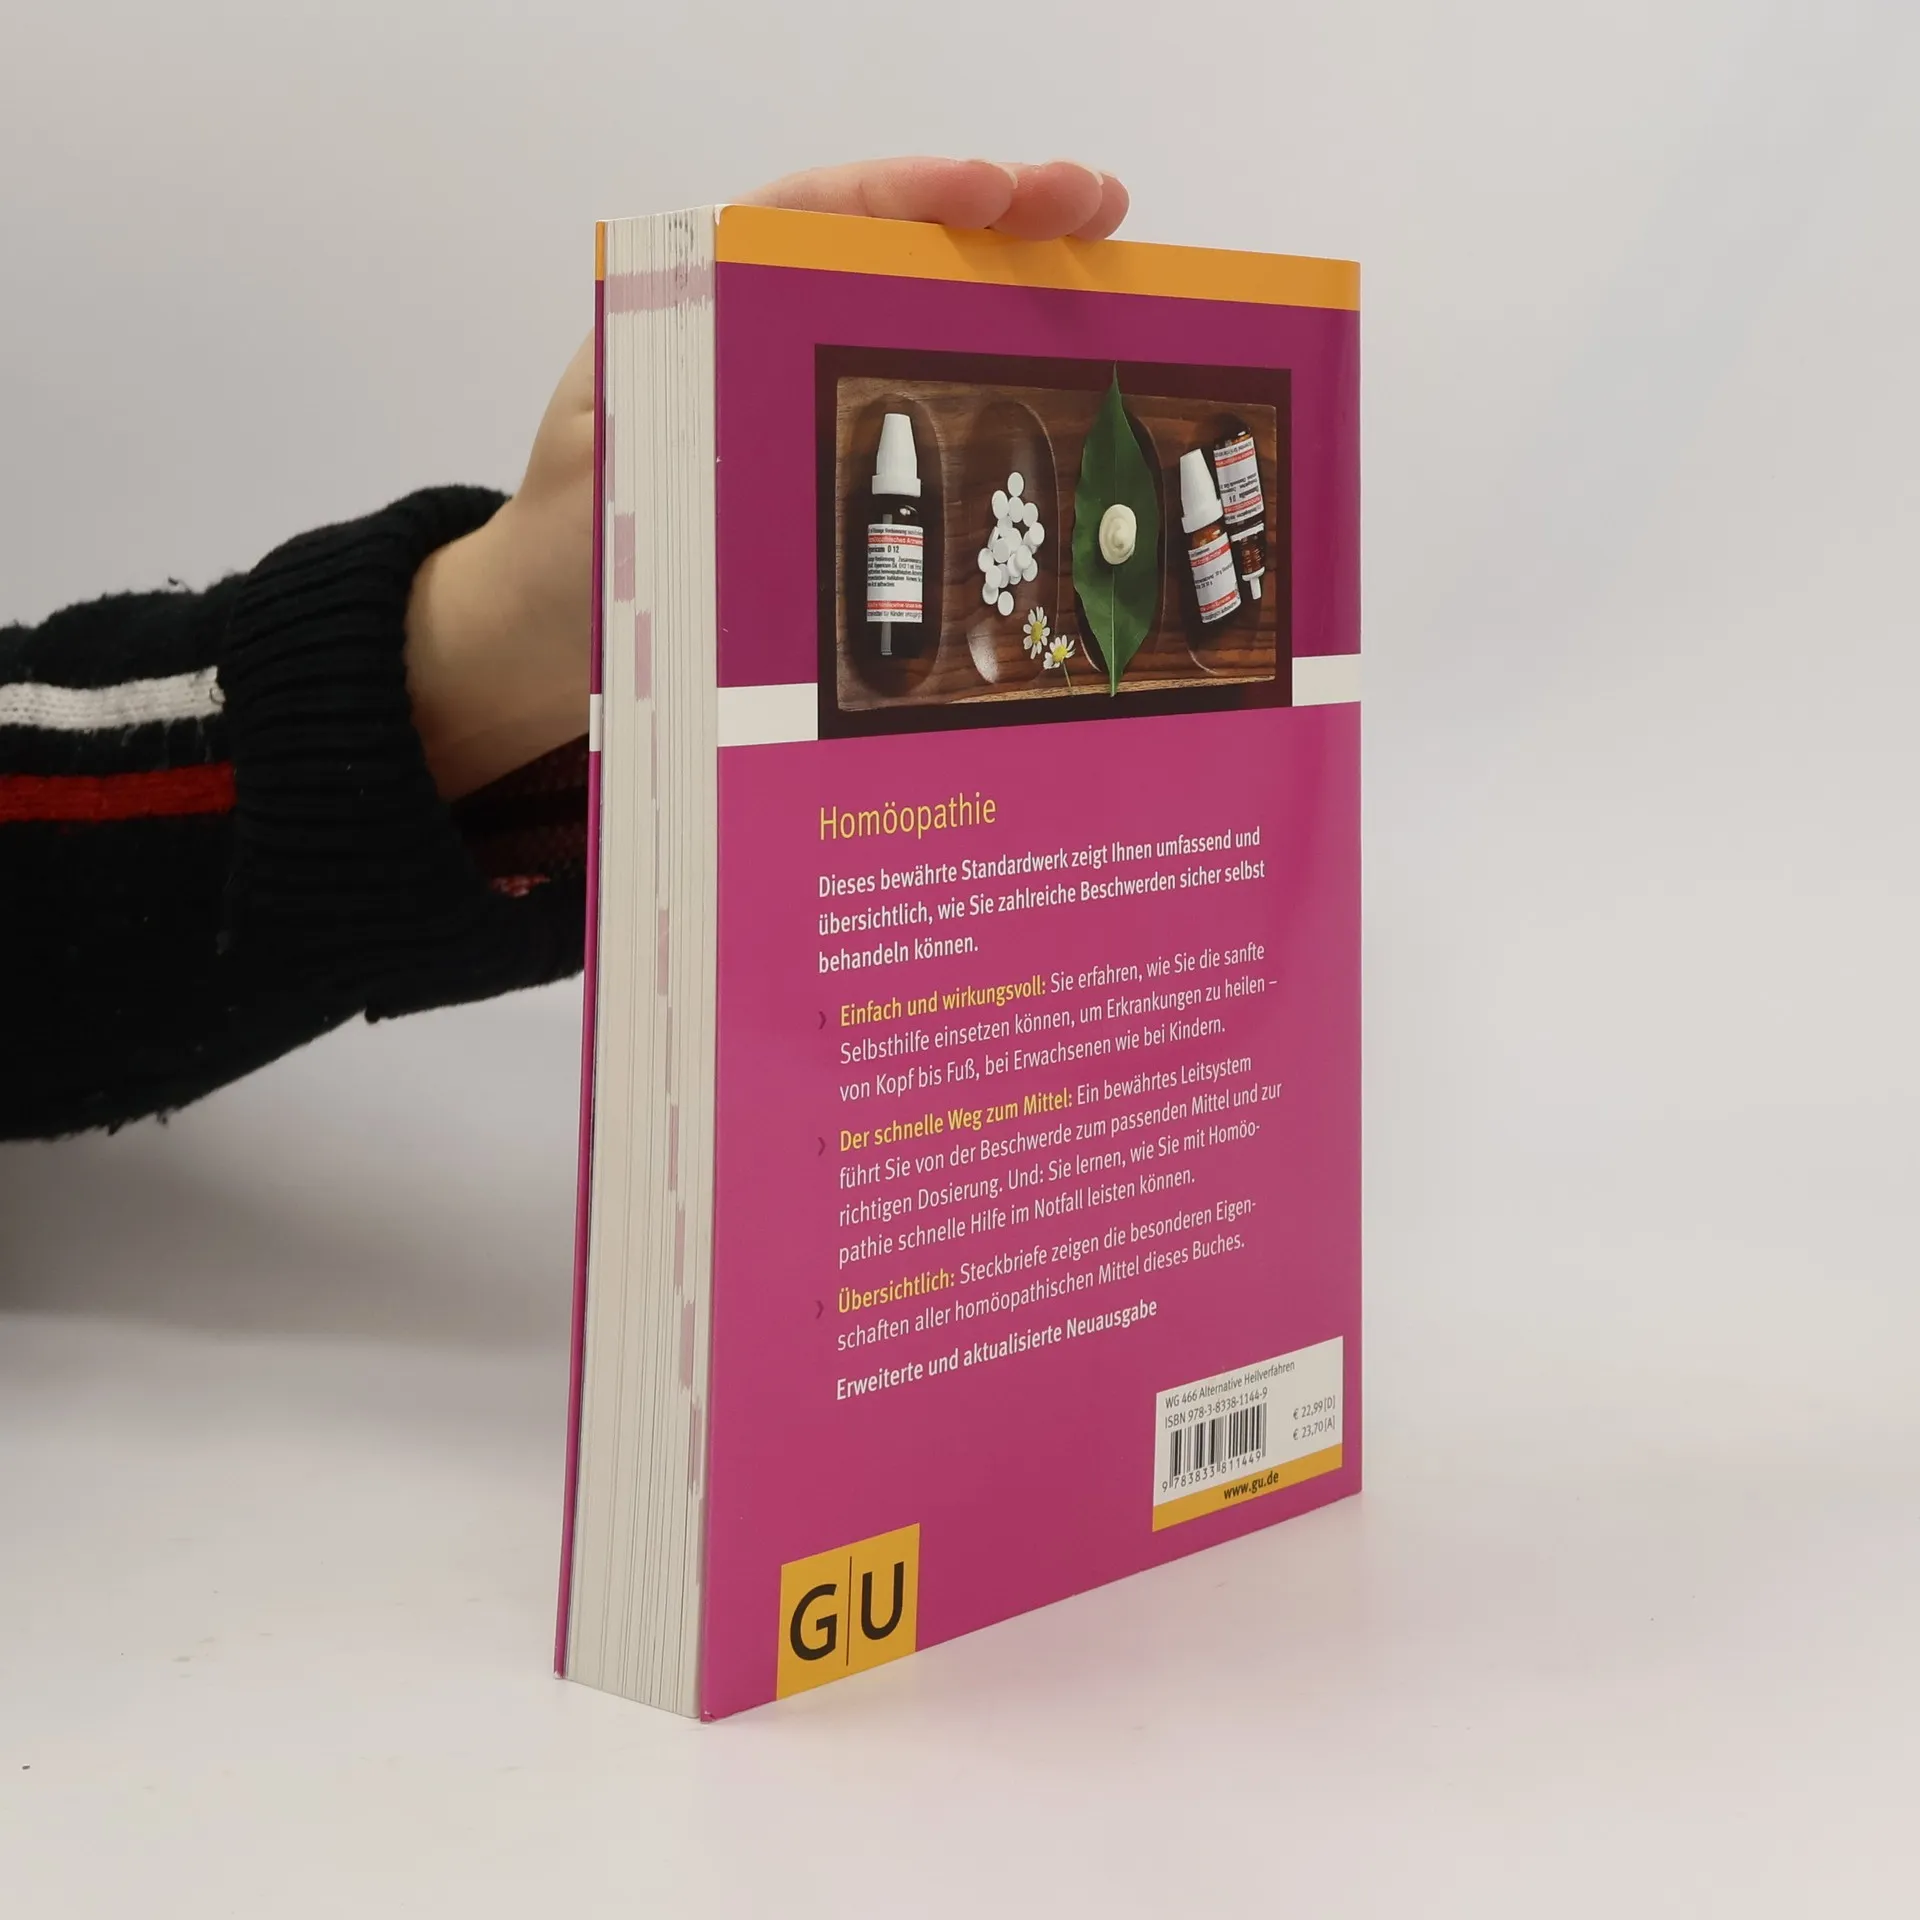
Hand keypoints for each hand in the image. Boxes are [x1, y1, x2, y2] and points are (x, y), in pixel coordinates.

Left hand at [405, 159, 1129, 798]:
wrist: (548, 634)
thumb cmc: (570, 555)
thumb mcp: (615, 481)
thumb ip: (679, 426)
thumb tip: (769, 391)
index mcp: (699, 307)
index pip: (815, 210)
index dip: (913, 192)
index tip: (1000, 191)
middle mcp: (758, 329)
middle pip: (890, 245)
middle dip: (1000, 217)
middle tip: (1101, 211)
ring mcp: (795, 391)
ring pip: (914, 313)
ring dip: (1010, 286)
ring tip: (1108, 271)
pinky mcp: (818, 454)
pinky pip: (907, 397)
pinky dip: (981, 377)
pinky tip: (1051, 378)